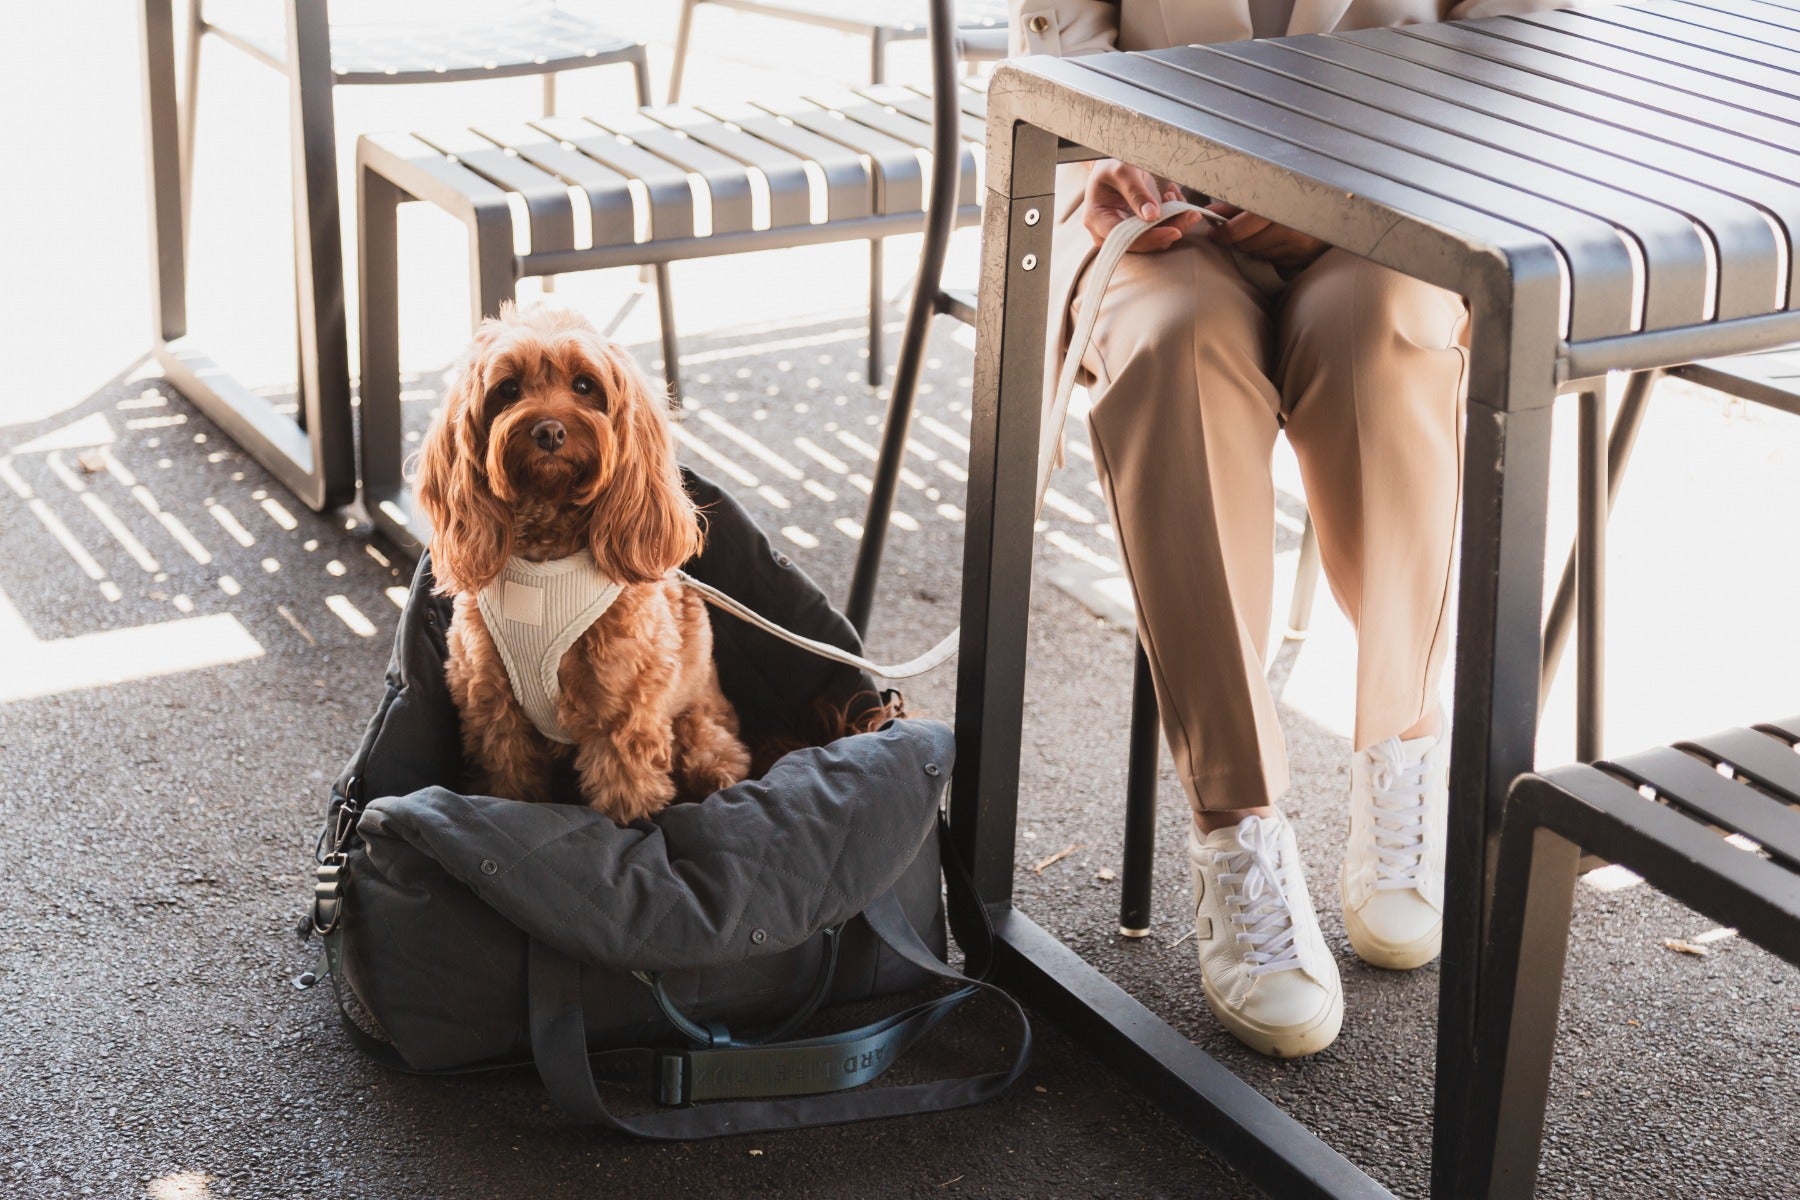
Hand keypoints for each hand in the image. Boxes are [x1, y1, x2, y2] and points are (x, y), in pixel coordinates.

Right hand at [1084, 160, 1207, 251]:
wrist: (1112, 165)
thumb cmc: (1110, 165)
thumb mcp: (1122, 171)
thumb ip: (1136, 193)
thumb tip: (1152, 216)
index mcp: (1097, 220)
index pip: (1125, 238)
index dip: (1151, 238)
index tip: (1175, 230)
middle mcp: (1110, 232)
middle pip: (1144, 243)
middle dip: (1170, 227)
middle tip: (1190, 211)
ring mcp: (1126, 232)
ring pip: (1157, 240)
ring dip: (1173, 220)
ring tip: (1174, 195)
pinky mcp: (1141, 229)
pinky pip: (1161, 230)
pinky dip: (1172, 216)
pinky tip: (1171, 196)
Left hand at [1205, 203, 1327, 275]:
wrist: (1338, 202)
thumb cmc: (1299, 192)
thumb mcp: (1267, 191)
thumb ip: (1237, 204)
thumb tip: (1211, 212)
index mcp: (1278, 209)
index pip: (1239, 231)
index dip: (1223, 233)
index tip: (1215, 232)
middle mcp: (1289, 230)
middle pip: (1247, 245)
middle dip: (1237, 238)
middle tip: (1235, 229)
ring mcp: (1298, 246)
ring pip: (1259, 254)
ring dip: (1254, 245)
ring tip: (1260, 230)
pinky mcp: (1303, 257)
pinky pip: (1275, 259)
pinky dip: (1270, 251)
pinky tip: (1277, 238)